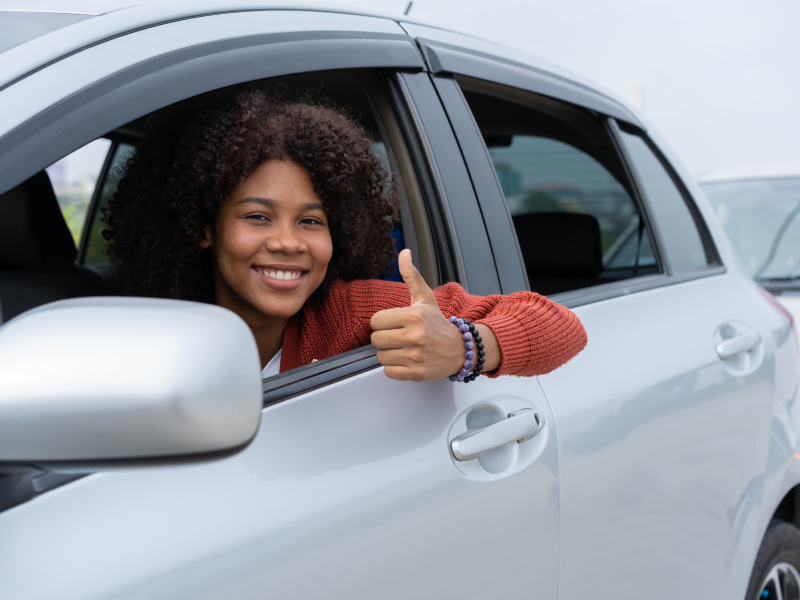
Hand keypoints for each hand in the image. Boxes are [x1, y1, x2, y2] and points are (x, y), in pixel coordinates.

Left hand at [370, 250, 489, 380]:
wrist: (461, 348)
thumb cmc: (438, 323)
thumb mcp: (425, 298)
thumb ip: (411, 275)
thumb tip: (404, 252)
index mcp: (414, 315)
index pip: (375, 321)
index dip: (382, 322)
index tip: (393, 323)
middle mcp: (415, 336)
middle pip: (375, 340)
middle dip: (384, 338)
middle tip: (397, 336)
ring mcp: (416, 356)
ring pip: (380, 357)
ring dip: (389, 353)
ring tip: (403, 348)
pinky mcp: (416, 373)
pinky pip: (388, 372)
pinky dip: (394, 368)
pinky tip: (406, 359)